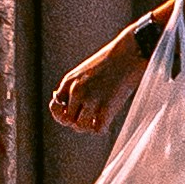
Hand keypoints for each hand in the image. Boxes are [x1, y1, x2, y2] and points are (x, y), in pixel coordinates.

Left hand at [50, 17, 154, 144]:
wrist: (129, 53)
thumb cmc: (110, 61)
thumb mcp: (85, 71)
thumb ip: (74, 86)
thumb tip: (63, 103)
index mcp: (69, 80)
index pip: (55, 106)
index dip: (64, 112)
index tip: (76, 110)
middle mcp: (76, 91)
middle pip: (66, 120)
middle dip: (76, 121)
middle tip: (89, 117)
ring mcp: (91, 100)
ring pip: (80, 127)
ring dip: (88, 127)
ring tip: (97, 119)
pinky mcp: (106, 107)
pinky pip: (97, 129)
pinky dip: (101, 128)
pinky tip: (107, 121)